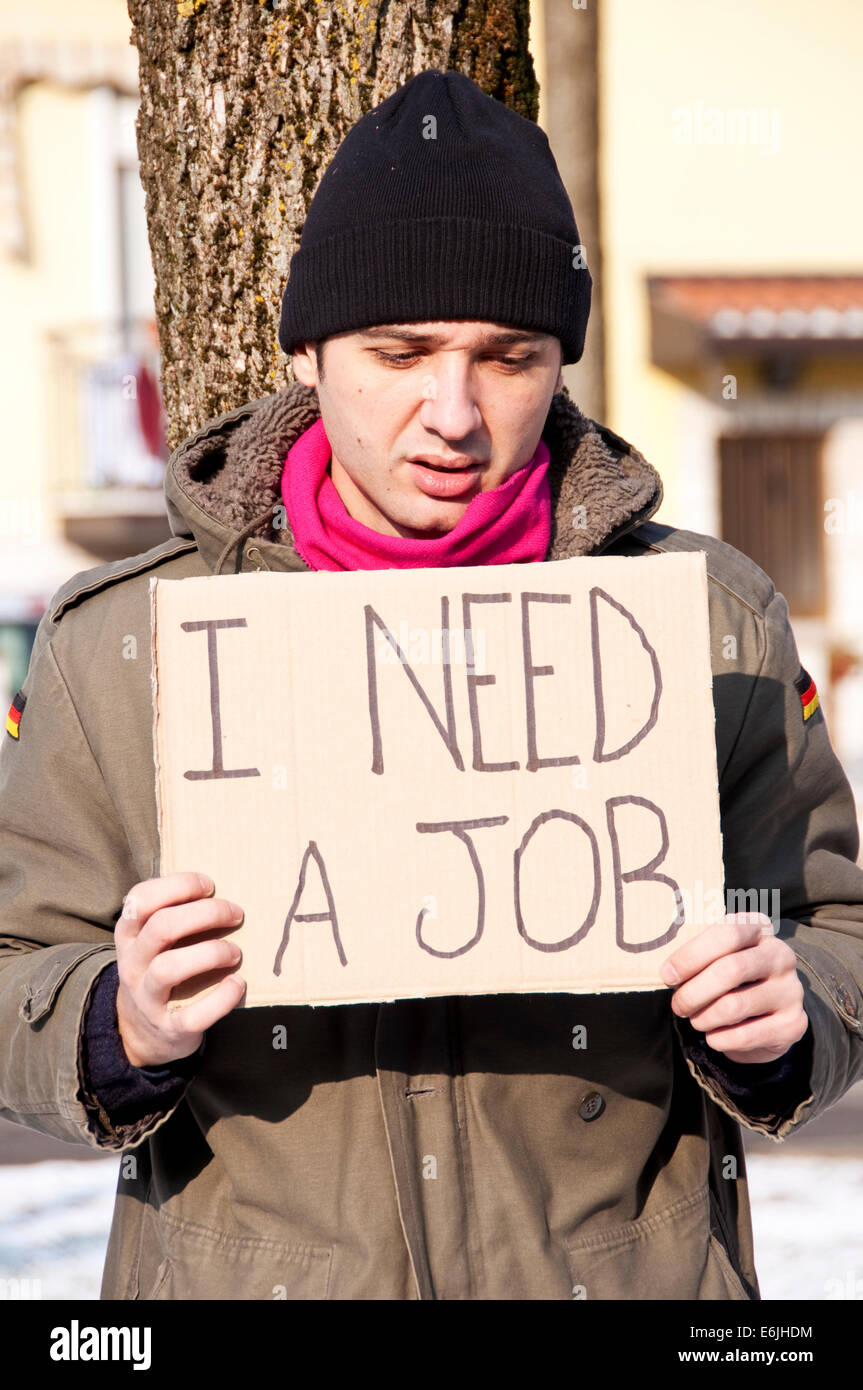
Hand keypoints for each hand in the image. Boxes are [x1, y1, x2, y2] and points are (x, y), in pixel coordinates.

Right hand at [114, 871, 245, 1068]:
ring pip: (168, 968)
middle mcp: (132, 964)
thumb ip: (175, 914)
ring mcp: (147, 998)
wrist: (143, 1032)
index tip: (210, 886)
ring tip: (236, 952)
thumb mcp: (153, 942)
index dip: (178, 885)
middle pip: (161, 928)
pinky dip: (220, 999)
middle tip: (236, 914)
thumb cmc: (160, 968)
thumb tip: (223, 889)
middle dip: (205, 914)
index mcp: (129, 935)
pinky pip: (192, 1016)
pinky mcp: (169, 1028)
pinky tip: (237, 984)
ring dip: (210, 953)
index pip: (141, 898)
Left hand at [660, 912, 808, 1063]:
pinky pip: (746, 1035)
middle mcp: (781, 955)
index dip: (691, 955)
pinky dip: (720, 1039)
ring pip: (735, 1005)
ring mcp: (791, 990)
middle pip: (731, 970)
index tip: (667, 975)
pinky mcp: (793, 1024)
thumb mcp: (719, 956)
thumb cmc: (733, 978)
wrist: (771, 1013)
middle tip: (678, 1006)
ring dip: (704, 1018)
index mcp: (760, 928)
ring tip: (696, 1020)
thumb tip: (668, 973)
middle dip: (693, 992)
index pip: (726, 934)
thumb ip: (698, 954)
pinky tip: (713, 1036)